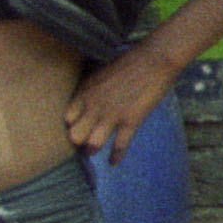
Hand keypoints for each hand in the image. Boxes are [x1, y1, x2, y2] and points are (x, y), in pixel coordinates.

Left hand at [63, 50, 179, 162]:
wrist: (155, 59)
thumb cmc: (130, 61)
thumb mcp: (101, 72)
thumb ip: (91, 90)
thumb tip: (87, 103)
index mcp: (85, 91)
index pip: (66, 118)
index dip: (69, 125)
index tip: (74, 129)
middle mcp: (94, 105)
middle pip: (75, 135)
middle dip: (77, 141)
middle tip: (80, 144)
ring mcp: (112, 115)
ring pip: (92, 144)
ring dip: (91, 150)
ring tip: (92, 152)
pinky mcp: (131, 121)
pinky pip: (119, 145)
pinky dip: (116, 157)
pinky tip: (113, 163)